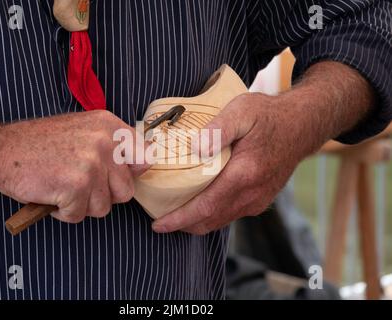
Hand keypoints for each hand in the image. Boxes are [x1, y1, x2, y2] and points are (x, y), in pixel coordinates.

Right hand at [0, 110, 147, 222]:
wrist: (1, 149)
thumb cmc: (40, 143)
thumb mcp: (83, 130)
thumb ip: (112, 145)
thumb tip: (143, 164)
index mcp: (109, 126)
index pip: (146, 156)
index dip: (132, 173)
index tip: (115, 176)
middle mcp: (105, 142)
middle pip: (126, 190)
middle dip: (104, 195)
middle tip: (81, 185)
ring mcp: (91, 165)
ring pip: (104, 207)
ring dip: (83, 205)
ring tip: (64, 189)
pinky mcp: (76, 187)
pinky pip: (80, 215)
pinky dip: (65, 212)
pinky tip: (53, 196)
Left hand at [152, 93, 314, 234]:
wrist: (301, 125)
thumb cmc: (269, 115)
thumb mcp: (242, 110)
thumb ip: (217, 129)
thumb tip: (194, 148)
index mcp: (244, 174)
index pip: (205, 207)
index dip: (179, 219)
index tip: (158, 225)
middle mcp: (252, 193)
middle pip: (210, 220)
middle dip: (183, 225)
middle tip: (160, 222)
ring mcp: (258, 200)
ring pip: (220, 220)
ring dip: (196, 222)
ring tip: (175, 216)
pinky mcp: (261, 199)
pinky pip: (231, 214)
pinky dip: (211, 215)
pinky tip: (200, 206)